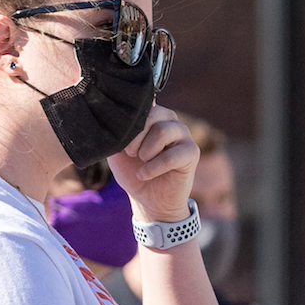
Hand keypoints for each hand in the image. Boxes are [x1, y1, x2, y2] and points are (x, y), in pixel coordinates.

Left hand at [110, 108, 198, 225]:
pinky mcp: (192, 152)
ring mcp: (183, 134)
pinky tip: (144, 174)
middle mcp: (170, 119)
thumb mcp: (117, 150)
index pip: (141, 104)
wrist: (148, 199)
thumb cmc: (132, 171)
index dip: (128, 123)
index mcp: (152, 114)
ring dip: (146, 151)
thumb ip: (116, 132)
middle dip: (135, 138)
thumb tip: (113, 118)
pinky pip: (171, 155)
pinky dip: (153, 167)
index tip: (123, 144)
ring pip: (162, 131)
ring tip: (141, 163)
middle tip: (131, 154)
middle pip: (152, 115)